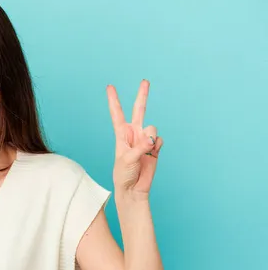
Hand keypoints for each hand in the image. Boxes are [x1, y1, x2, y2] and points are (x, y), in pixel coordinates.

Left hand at [107, 80, 163, 199]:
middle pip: (139, 110)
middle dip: (142, 95)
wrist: (133, 188)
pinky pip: (159, 140)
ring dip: (150, 139)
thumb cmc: (123, 174)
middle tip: (145, 81)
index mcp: (121, 134)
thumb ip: (140, 146)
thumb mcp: (127, 159)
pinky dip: (157, 146)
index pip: (117, 113)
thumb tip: (153, 137)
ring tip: (144, 152)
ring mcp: (145, 139)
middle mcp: (133, 133)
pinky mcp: (154, 147)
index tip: (110, 86)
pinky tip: (152, 154)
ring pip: (152, 128)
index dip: (113, 100)